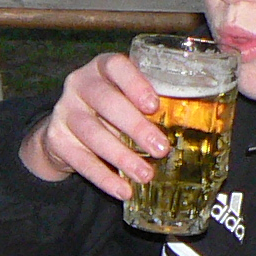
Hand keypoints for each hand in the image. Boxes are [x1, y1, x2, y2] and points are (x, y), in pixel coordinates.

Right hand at [21, 52, 166, 198]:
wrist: (67, 128)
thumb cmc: (111, 109)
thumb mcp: (127, 97)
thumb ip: (151, 104)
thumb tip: (198, 125)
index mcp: (101, 68)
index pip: (116, 66)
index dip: (135, 84)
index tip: (154, 106)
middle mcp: (79, 84)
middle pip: (105, 101)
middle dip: (135, 127)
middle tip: (161, 149)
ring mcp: (64, 111)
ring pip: (93, 134)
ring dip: (122, 157)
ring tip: (146, 175)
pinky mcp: (56, 139)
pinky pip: (81, 160)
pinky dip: (104, 178)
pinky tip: (123, 189)